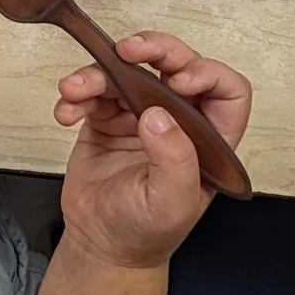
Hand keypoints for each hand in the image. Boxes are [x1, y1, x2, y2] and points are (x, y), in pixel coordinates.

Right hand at [52, 32, 249, 269]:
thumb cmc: (146, 232)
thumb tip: (159, 115)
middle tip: (129, 50)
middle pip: (177, 65)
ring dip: (99, 73)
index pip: (227, 91)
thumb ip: (174, 159)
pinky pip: (94, 91)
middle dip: (155, 49)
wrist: (100, 245)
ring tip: (76, 89)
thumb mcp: (171, 203)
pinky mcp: (108, 119)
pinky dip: (77, 95)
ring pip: (129, 71)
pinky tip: (67, 112)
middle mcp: (180, 122)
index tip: (179, 80)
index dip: (208, 74)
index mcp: (209, 141)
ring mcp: (142, 116)